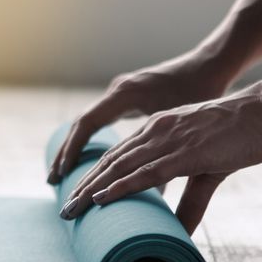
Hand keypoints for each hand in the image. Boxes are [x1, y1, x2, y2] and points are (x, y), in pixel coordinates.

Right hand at [47, 51, 228, 183]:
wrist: (211, 64)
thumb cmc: (203, 91)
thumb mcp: (184, 127)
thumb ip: (168, 155)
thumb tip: (155, 197)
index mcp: (127, 94)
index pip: (88, 123)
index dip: (74, 150)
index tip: (63, 174)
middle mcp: (118, 91)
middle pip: (82, 125)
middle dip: (66, 154)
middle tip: (50, 182)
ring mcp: (122, 92)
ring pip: (89, 123)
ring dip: (75, 148)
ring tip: (59, 176)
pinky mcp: (128, 98)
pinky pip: (100, 120)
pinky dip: (90, 140)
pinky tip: (85, 159)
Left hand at [57, 85, 261, 233]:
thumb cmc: (244, 135)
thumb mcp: (209, 168)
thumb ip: (191, 199)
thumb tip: (180, 230)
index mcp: (160, 129)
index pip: (118, 154)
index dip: (95, 176)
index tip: (78, 197)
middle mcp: (158, 130)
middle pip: (110, 161)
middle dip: (84, 186)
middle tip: (63, 210)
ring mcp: (170, 138)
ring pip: (120, 166)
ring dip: (92, 189)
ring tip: (71, 210)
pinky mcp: (187, 151)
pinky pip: (146, 172)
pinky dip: (120, 186)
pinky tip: (101, 198)